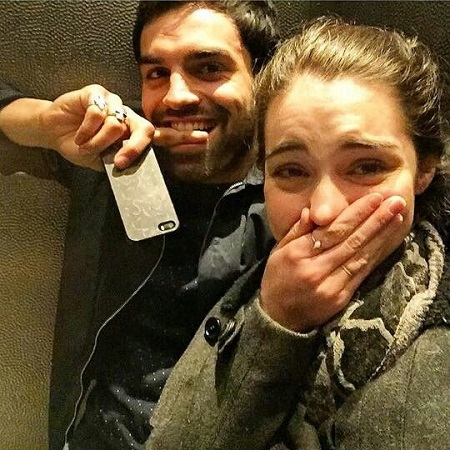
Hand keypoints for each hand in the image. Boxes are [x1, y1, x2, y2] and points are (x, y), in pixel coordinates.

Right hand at [40, 84, 154, 170]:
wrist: (53, 133)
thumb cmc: (78, 145)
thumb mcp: (98, 160)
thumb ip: (114, 159)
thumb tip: (127, 166)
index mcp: (130, 130)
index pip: (147, 135)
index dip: (139, 150)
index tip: (122, 164)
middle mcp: (125, 114)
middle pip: (142, 127)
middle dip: (131, 147)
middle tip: (116, 161)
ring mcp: (112, 102)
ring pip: (116, 124)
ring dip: (97, 141)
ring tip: (84, 145)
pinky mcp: (96, 93)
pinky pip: (97, 112)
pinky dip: (87, 129)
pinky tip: (79, 136)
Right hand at [260, 193, 406, 331]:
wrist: (278, 318)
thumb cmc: (277, 279)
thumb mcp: (279, 251)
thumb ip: (297, 230)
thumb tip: (313, 210)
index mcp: (298, 254)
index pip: (332, 230)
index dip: (355, 213)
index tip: (374, 198)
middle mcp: (316, 269)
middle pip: (351, 241)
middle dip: (376, 219)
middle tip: (396, 201)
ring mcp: (330, 286)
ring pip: (361, 256)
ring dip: (382, 235)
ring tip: (398, 217)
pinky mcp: (341, 298)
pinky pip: (362, 273)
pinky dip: (376, 255)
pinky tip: (387, 242)